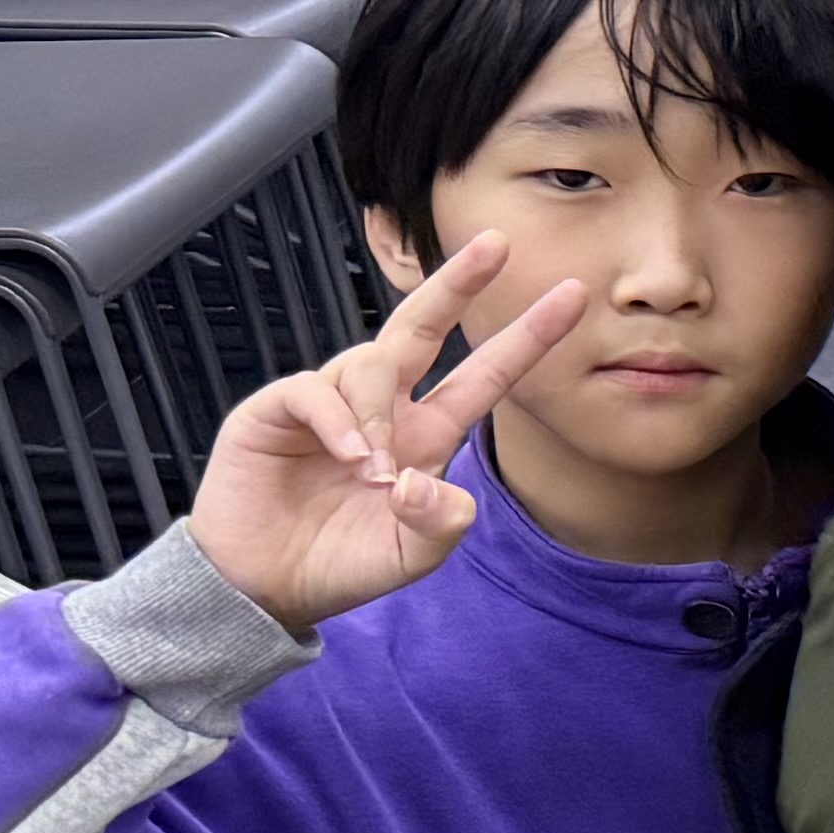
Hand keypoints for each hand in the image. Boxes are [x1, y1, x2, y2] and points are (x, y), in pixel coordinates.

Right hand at [186, 235, 591, 628]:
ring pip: (369, 365)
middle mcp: (382, 409)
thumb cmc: (338, 565)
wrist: (262, 587)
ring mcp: (328, 405)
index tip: (571, 296)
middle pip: (422, 328)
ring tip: (371, 472)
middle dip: (458, 284)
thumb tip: (424, 485)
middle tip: (496, 245)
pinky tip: (347, 453)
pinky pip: (313, 390)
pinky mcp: (274, 412)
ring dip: (378, 413)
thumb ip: (439, 526)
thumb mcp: (408, 557)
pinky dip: (337, 419)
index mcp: (425, 436)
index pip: (484, 375)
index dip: (526, 338)